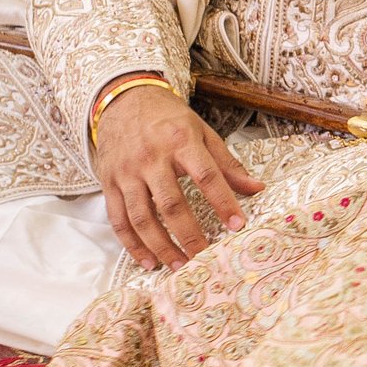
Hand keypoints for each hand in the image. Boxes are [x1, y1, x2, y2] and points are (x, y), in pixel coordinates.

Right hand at [91, 83, 262, 269]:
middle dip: (190, 235)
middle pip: (171, 203)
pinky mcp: (109, 183)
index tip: (238, 225)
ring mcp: (127, 172)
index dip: (223, 201)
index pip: (206, 175)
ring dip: (161, 247)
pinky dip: (132, 245)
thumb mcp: (201, 132)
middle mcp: (151, 157)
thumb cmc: (168, 119)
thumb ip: (227, 164)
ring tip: (180, 266)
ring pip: (142, 217)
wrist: (123, 100)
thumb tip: (257, 189)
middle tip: (205, 259)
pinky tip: (148, 261)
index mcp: (180, 140)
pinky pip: (119, 220)